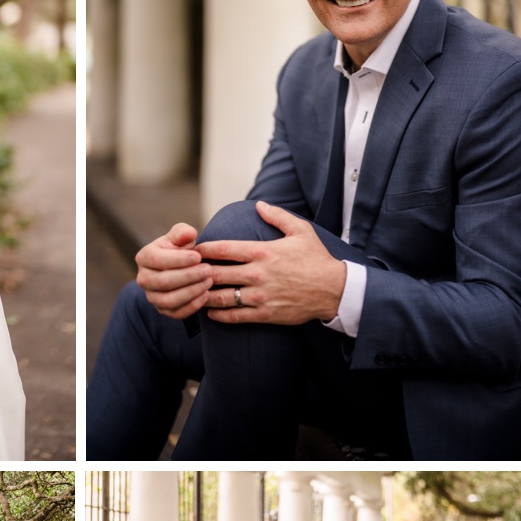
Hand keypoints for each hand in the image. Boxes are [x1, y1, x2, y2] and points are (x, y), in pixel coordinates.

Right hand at [135, 223, 212, 318]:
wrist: (178, 268)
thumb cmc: (180, 249)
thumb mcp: (180, 237)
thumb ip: (183, 233)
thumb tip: (189, 234)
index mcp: (144, 257)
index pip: (157, 260)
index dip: (179, 260)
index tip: (198, 257)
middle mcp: (143, 279)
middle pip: (163, 281)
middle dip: (189, 276)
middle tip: (208, 270)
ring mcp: (152, 296)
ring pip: (169, 299)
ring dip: (191, 291)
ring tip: (208, 281)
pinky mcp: (162, 310)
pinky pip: (176, 313)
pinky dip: (192, 306)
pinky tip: (206, 295)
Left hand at [196, 202, 346, 324]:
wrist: (335, 290)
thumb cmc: (316, 259)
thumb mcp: (301, 231)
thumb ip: (277, 216)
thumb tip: (259, 204)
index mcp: (262, 251)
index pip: (222, 249)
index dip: (202, 250)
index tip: (192, 250)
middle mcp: (257, 273)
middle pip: (216, 273)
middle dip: (198, 273)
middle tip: (186, 273)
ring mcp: (260, 295)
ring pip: (221, 297)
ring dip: (204, 295)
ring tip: (193, 292)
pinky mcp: (265, 313)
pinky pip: (235, 316)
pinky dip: (219, 315)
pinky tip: (210, 312)